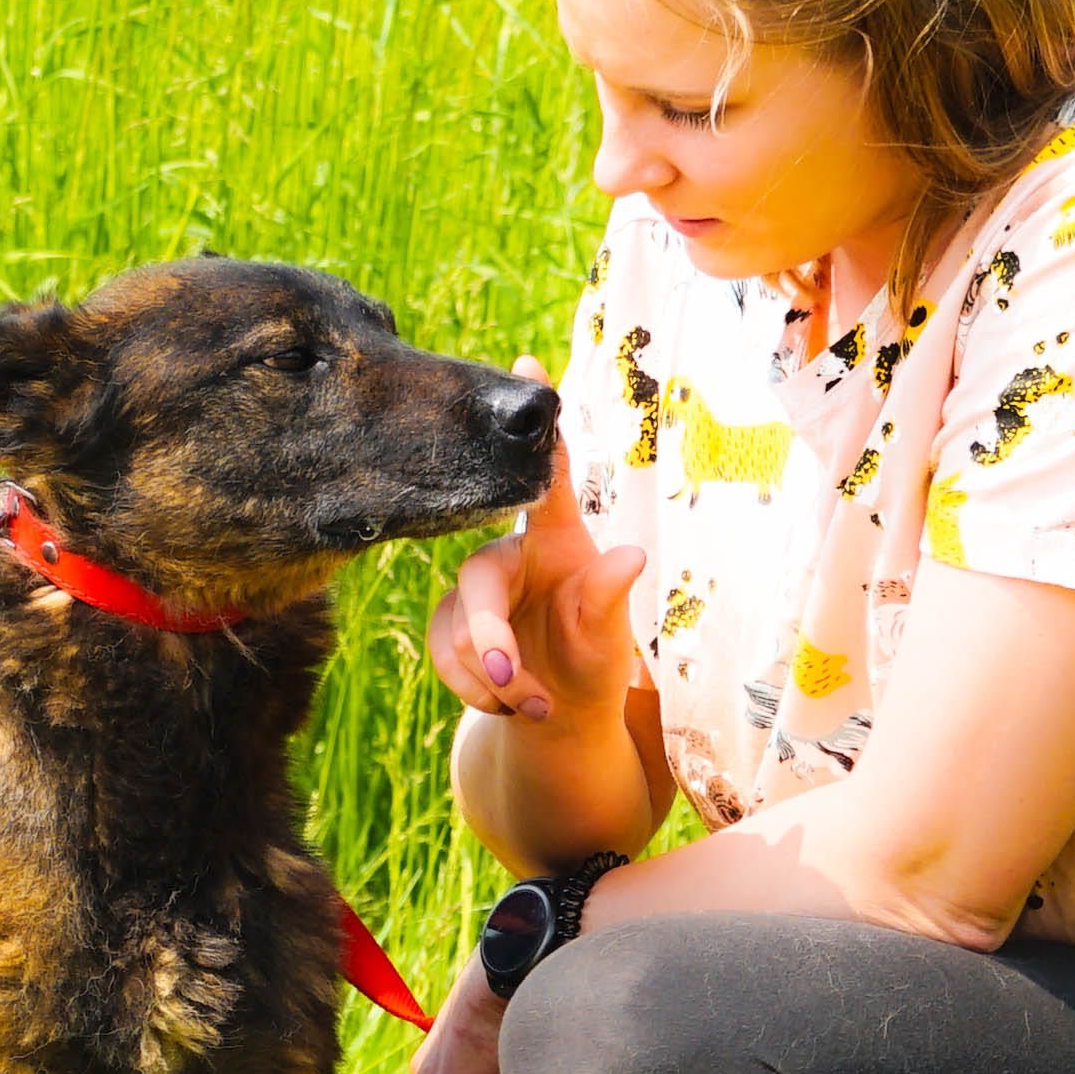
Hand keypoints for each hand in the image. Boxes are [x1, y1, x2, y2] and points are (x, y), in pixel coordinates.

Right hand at [427, 364, 646, 729]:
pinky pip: (442, 654)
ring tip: (535, 706)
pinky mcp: (449, 625)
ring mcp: (474, 591)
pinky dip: (473, 690)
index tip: (527, 358)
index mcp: (555, 543)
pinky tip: (505, 706)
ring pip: (456, 627)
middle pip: (479, 578)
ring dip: (493, 679)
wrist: (562, 716)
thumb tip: (632, 554)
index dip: (537, 428)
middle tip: (515, 687)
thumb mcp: (612, 640)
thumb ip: (610, 599)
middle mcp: (509, 554)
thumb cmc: (594, 662)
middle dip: (492, 641)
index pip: (544, 476)